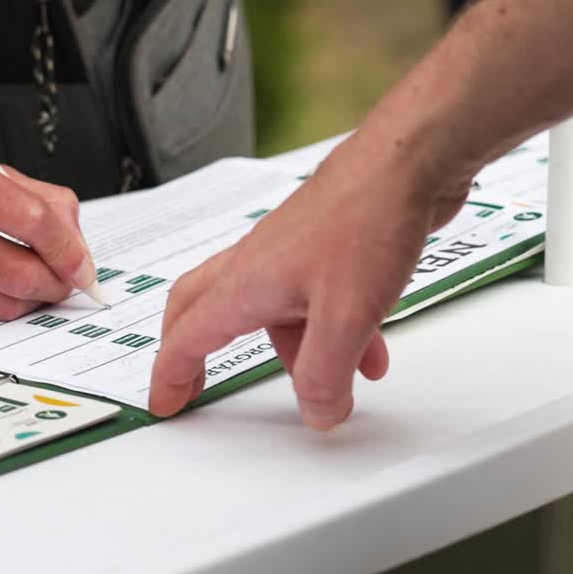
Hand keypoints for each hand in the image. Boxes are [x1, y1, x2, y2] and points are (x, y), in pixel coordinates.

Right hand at [148, 132, 470, 429]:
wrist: (408, 162)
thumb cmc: (365, 219)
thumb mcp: (344, 318)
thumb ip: (324, 375)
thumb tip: (318, 412)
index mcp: (243, 285)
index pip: (186, 339)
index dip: (171, 377)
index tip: (164, 404)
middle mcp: (256, 265)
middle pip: (201, 310)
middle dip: (192, 350)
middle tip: (191, 381)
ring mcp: (289, 252)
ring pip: (271, 311)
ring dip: (292, 352)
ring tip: (330, 383)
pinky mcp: (323, 245)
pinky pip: (312, 298)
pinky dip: (330, 329)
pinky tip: (371, 346)